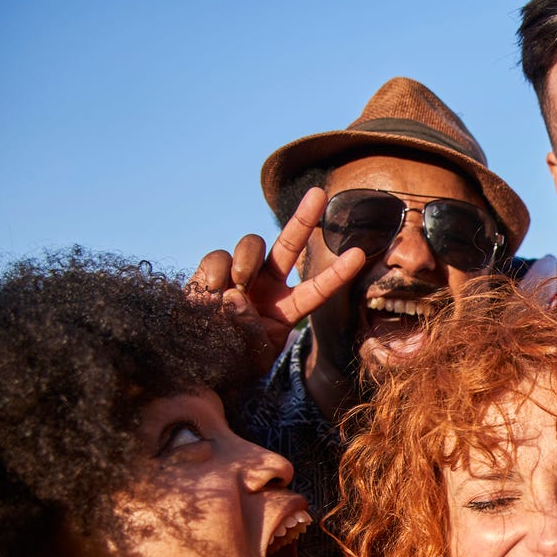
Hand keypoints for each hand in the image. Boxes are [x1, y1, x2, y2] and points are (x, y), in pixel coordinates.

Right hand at [188, 188, 364, 372]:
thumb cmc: (231, 362)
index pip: (316, 290)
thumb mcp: (253, 356)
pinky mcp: (211, 272)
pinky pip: (218, 257)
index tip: (359, 255)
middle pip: (289, 245)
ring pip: (253, 244)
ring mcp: (239, 275)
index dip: (336, 273)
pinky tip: (208, 293)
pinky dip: (215, 272)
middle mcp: (267, 286)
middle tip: (320, 194)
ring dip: (247, 261)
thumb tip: (235, 295)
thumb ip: (250, 330)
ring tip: (237, 286)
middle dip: (304, 218)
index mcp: (286, 309)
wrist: (197, 362)